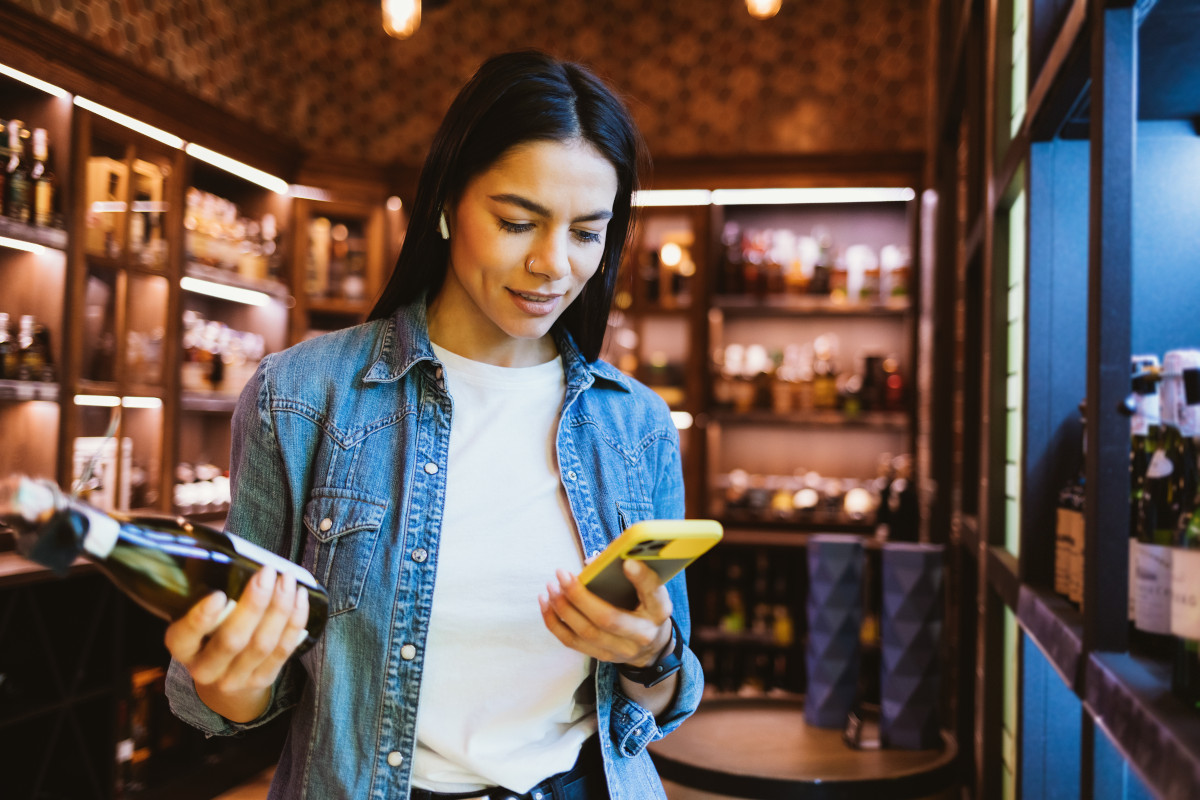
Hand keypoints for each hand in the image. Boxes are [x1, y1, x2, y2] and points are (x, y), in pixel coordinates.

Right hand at [164, 566, 308, 715]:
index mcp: (182, 648)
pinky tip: (300, 598)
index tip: (218, 595)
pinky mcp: (262, 680)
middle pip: (232, 640)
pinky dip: (295, 622)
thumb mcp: (197, 616)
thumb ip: (203, 583)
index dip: (200, 618)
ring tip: (288, 580)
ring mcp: (234, 679)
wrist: (223, 680)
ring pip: (262, 645)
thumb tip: (217, 538)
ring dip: (280, 609)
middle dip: (254, 604)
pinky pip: (283, 651)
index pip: (184, 637)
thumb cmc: (210, 634)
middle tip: (268, 572)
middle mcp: (205, 669)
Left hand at [539, 559, 672, 667]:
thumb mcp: (649, 591)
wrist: (651, 648)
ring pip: (585, 632)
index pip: (653, 593)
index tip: (628, 562)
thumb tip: (591, 563)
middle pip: (607, 618)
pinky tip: (545, 603)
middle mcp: (642, 634)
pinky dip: (554, 622)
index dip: (642, 578)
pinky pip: (572, 642)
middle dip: (580, 596)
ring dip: (563, 608)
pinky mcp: (602, 656)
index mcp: (658, 610)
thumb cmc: (646, 608)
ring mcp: (620, 649)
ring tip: (551, 587)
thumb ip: (628, 574)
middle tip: (562, 575)